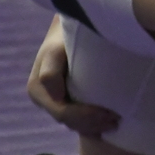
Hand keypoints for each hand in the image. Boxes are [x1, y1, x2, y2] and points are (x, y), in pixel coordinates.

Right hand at [26, 16, 119, 135]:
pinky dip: (93, 126)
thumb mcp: (55, 51)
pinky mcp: (66, 101)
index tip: (111, 114)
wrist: (73, 27)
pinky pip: (78, 121)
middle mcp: (44, 99)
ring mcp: (54, 102)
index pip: (64, 114)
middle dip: (93, 125)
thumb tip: (57, 96)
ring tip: (116, 122)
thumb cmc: (65, 37)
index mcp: (37, 90)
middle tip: (117, 120)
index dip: (87, 118)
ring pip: (74, 124)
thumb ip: (50, 72)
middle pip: (70, 122)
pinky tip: (109, 124)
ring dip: (95, 127)